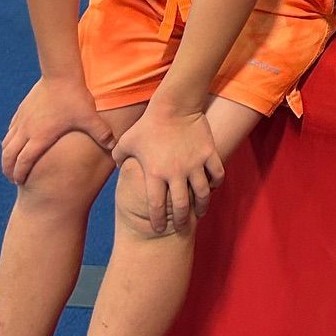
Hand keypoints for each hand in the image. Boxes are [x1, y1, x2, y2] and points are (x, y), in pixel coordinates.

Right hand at [2, 75, 113, 184]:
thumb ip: (101, 134)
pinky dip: (10, 140)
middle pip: (9, 155)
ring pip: (7, 143)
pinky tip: (16, 142)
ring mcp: (22, 120)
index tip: (20, 182)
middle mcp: (26, 130)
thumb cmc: (75, 98)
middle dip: (8, 169)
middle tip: (13, 178)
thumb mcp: (90, 118)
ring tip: (11, 163)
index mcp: (40, 136)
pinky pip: (11, 130)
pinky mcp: (21, 111)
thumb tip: (114, 147)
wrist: (60, 75)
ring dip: (7, 155)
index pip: (24, 161)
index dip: (20, 173)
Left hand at [111, 110, 222, 234]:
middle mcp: (176, 173)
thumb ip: (119, 158)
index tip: (158, 229)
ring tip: (200, 211)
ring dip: (202, 206)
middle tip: (181, 227)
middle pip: (182, 206)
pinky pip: (217, 175)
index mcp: (154, 174)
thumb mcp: (126, 142)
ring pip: (203, 194)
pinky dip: (216, 183)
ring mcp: (195, 164)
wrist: (173, 106)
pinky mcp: (209, 153)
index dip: (157, 222)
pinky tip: (212, 186)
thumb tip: (118, 167)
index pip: (156, 207)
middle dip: (181, 221)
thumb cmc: (147, 124)